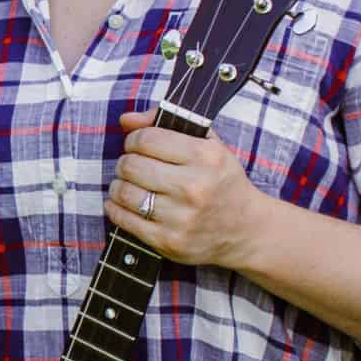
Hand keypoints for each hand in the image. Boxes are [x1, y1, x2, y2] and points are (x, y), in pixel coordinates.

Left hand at [106, 108, 271, 268]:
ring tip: (129, 184)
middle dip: (125, 162)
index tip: (137, 145)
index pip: (146, 139)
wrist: (246, 229)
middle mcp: (194, 187)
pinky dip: (115, 208)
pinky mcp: (168, 241)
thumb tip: (125, 119)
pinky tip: (123, 203)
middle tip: (133, 166)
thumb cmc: (221, 181)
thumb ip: (166, 124)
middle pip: (130, 165)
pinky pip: (123, 219)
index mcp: (206, 157)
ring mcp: (181, 217)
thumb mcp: (208, 145)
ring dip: (119, 185)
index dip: (134, 139)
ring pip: (124, 192)